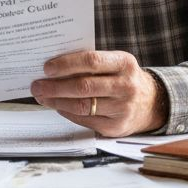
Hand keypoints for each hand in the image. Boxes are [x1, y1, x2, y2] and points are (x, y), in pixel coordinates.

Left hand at [29, 50, 165, 136]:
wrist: (151, 104)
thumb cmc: (122, 78)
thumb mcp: (115, 64)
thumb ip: (91, 63)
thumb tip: (54, 67)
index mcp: (124, 63)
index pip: (91, 61)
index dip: (67, 64)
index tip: (47, 68)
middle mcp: (126, 86)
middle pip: (83, 86)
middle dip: (55, 86)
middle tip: (37, 85)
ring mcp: (122, 108)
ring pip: (81, 106)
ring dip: (56, 101)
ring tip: (42, 96)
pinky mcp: (115, 127)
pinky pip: (84, 120)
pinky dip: (66, 112)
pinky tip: (57, 106)